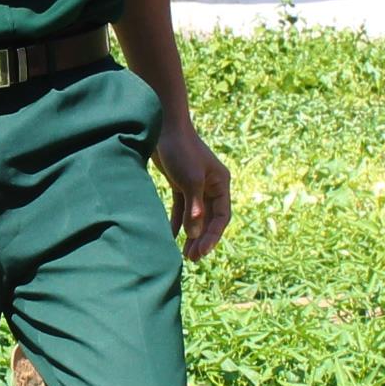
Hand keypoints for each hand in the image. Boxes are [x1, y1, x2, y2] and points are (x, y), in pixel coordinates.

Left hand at [154, 119, 230, 259]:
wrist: (162, 127)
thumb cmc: (181, 151)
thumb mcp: (190, 181)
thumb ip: (194, 209)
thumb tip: (194, 234)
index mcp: (220, 184)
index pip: (222, 216)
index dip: (213, 235)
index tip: (201, 250)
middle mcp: (211, 186)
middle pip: (209, 218)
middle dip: (201, 238)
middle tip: (193, 258)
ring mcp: (195, 185)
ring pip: (195, 216)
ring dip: (191, 234)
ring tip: (184, 254)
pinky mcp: (180, 183)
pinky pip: (182, 208)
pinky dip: (178, 222)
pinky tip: (171, 237)